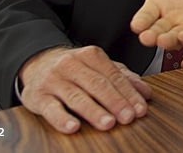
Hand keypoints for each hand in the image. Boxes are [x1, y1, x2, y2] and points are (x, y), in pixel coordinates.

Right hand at [18, 45, 151, 133]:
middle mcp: (71, 64)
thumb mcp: (99, 67)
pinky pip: (50, 108)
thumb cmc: (76, 69)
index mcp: (91, 55)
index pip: (114, 76)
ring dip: (94, 111)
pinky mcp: (36, 96)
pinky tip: (73, 127)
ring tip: (108, 123)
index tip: (140, 109)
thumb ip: (123, 78)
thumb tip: (146, 93)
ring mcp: (53, 80)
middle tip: (128, 117)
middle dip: (115, 102)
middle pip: (97, 85)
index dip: (128, 93)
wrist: (37, 63)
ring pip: (76, 97)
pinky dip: (62, 119)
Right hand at [114, 0, 182, 49]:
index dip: (140, 21)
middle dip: (152, 36)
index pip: (146, 15)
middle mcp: (172, 16)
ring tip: (163, 40)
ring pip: (175, 38)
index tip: (136, 25)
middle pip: (158, 30)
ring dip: (169, 41)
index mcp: (161, 1)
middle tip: (147, 37)